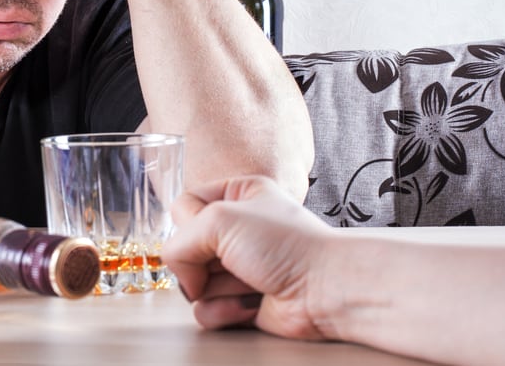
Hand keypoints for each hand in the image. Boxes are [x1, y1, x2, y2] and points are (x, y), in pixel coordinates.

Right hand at [161, 176, 332, 338]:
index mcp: (237, 194)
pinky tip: (249, 304)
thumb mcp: (220, 219)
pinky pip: (206, 308)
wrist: (325, 291)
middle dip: (202, 261)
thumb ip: (179, 239)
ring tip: (247, 282)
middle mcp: (236, 228)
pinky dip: (222, 310)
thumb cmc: (286, 245)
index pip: (183, 205)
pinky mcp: (239, 300)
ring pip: (192, 281)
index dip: (188, 224)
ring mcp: (237, 266)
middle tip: (228, 260)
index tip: (210, 232)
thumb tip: (180, 273)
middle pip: (185, 247)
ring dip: (215, 288)